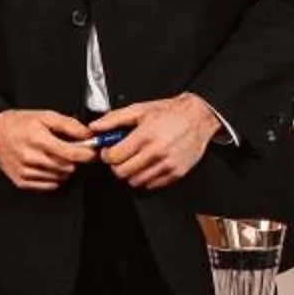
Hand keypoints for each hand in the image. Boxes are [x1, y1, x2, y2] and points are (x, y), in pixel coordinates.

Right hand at [0, 109, 98, 191]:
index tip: (92, 152)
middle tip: (71, 151)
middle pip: (67, 167)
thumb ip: (69, 125)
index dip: (87, 154)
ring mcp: (26, 171)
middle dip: (74, 160)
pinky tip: (48, 166)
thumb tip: (87, 134)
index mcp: (39, 139)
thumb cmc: (19, 123)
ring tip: (56, 156)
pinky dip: (53, 177)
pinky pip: (48, 185)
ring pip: (59, 177)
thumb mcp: (45, 116)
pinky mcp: (22, 181)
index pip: (72, 154)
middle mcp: (31, 157)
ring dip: (63, 169)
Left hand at [88, 93, 220, 189]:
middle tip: (120, 157)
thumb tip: (95, 127)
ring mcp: (167, 164)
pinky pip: (152, 185)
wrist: (198, 117)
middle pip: (122, 172)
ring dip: (130, 173)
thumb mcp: (139, 109)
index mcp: (145, 135)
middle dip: (116, 165)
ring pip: (135, 181)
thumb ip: (114, 119)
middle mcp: (156, 152)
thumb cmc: (170, 112)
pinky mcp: (176, 173)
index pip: (114, 157)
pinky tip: (147, 165)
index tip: (108, 151)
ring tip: (134, 160)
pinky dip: (145, 178)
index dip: (106, 155)